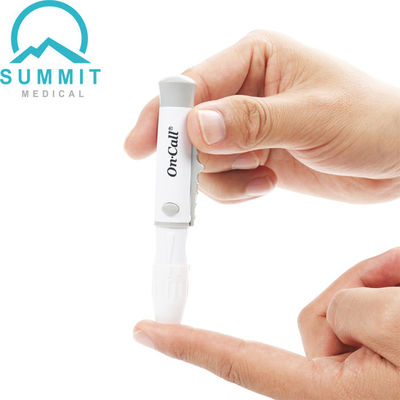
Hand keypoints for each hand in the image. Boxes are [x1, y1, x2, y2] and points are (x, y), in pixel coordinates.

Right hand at [125, 30, 399, 202]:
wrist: (396, 159)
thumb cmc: (369, 121)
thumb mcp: (311, 117)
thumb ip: (252, 122)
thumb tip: (195, 126)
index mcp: (254, 59)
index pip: (192, 84)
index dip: (163, 115)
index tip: (142, 147)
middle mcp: (243, 90)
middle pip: (189, 124)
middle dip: (194, 156)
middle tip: (203, 179)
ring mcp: (245, 127)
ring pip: (203, 158)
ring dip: (224, 176)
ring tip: (262, 176)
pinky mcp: (251, 156)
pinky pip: (222, 178)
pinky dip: (237, 189)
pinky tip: (268, 183)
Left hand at [134, 248, 399, 399]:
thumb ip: (349, 312)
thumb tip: (330, 314)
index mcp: (333, 391)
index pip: (241, 361)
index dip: (189, 346)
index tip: (144, 332)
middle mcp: (340, 378)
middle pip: (318, 312)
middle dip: (358, 292)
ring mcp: (361, 361)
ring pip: (346, 298)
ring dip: (383, 285)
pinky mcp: (377, 341)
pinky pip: (369, 295)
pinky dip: (391, 282)